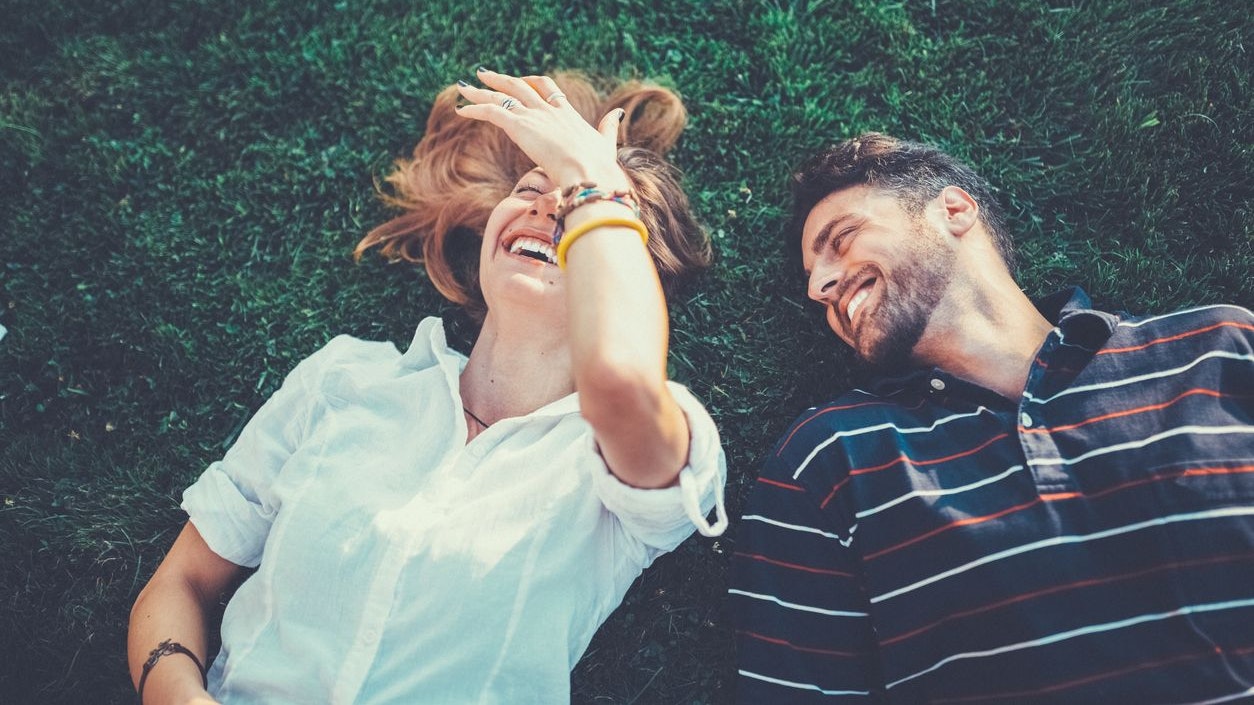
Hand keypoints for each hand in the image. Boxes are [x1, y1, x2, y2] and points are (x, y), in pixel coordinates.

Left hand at [455, 69, 629, 190]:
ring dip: (481, 91)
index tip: (523, 81)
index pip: (548, 90)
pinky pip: (491, 112)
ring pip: (502, 96)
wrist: (588, 174)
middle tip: (485, 75)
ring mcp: (534, 117)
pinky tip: (460, 109)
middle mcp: (549, 111)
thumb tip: (616, 114)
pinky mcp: (520, 127)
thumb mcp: (607, 144)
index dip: (534, 83)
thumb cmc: (599, 167)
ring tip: (465, 88)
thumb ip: (609, 128)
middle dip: (502, 80)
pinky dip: (474, 108)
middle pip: (521, 86)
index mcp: (569, 114)